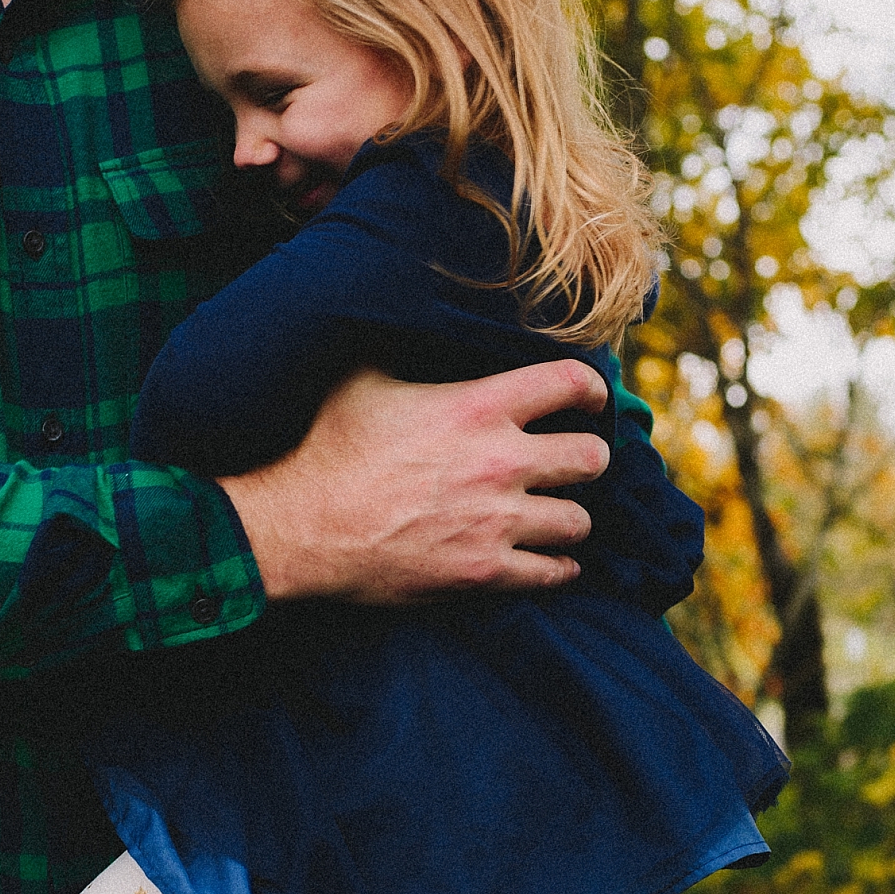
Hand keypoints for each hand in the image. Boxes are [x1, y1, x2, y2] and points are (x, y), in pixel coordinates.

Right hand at [217, 361, 610, 604]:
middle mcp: (500, 462)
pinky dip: (557, 568)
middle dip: (586, 458)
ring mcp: (496, 521)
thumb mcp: (363, 381)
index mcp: (479, 407)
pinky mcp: (484, 571)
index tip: (590, 400)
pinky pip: (551, 573)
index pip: (569, 384)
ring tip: (554, 515)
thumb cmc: (329, 450)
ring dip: (568, 517)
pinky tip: (552, 562)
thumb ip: (405, 354)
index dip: (590, 390)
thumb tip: (406, 320)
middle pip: (590, 457)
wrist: (304, 528)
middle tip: (572, 463)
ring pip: (577, 521)